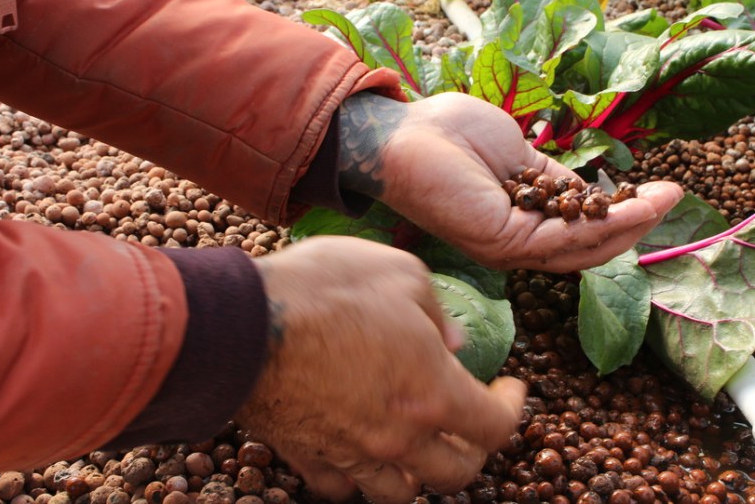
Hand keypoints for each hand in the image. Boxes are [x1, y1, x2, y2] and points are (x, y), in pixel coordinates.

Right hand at [237, 237, 525, 503]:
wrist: (241, 323)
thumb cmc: (325, 289)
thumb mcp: (399, 273)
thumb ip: (436, 311)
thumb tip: (452, 342)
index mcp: (433, 391)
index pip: (494, 427)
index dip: (512, 408)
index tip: (511, 387)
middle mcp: (398, 436)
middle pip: (456, 473)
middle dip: (472, 448)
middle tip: (468, 418)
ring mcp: (350, 453)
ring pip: (400, 493)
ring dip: (417, 471)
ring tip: (415, 442)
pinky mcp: (306, 456)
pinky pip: (341, 487)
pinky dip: (356, 476)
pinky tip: (357, 450)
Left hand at [337, 92, 683, 272]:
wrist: (403, 132)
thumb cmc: (449, 136)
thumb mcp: (519, 156)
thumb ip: (555, 178)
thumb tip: (592, 191)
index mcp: (519, 221)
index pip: (578, 231)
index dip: (619, 217)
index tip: (654, 194)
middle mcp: (516, 241)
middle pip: (588, 248)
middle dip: (634, 224)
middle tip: (669, 197)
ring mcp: (509, 245)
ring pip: (584, 248)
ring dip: (630, 225)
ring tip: (664, 199)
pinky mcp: (503, 239)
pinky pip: (567, 237)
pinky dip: (606, 223)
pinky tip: (635, 204)